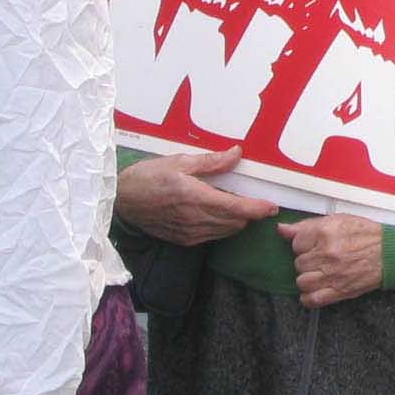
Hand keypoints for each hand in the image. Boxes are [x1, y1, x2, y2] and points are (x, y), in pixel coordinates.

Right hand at [115, 147, 277, 245]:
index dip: (258, 209)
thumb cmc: (149, 177)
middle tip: (257, 200)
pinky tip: (217, 213)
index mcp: (196, 198)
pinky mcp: (184, 241)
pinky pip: (212, 235)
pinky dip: (222, 226)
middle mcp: (195, 219)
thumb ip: (211, 161)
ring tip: (237, 204)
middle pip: (236, 222)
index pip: (236, 208)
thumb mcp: (179, 161)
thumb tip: (237, 153)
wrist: (121, 202)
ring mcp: (189, 233)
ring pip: (226, 231)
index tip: (273, 206)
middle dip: (251, 213)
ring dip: (237, 220)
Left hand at [277, 214, 383, 307]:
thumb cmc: (367, 234)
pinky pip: (312, 300)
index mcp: (326, 233)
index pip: (296, 243)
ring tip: (319, 272)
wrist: (391, 253)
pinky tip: (315, 289)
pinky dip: (309, 297)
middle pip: (298, 263)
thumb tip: (282, 229)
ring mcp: (332, 274)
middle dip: (307, 261)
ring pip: (302, 281)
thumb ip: (308, 225)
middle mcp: (327, 254)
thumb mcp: (339, 220)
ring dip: (308, 278)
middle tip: (320, 258)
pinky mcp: (339, 291)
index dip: (304, 244)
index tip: (313, 245)